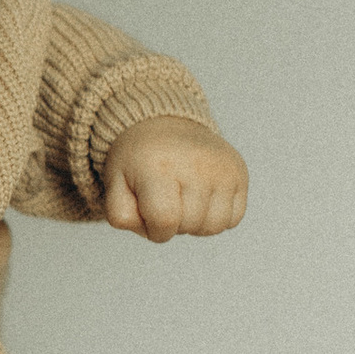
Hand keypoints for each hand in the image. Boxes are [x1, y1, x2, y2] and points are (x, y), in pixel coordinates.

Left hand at [103, 115, 247, 240]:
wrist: (162, 123)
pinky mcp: (239, 171)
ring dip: (196, 225)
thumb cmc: (137, 161)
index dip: (155, 230)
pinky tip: (202, 199)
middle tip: (166, 201)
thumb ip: (121, 216)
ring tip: (184, 202)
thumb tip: (154, 228)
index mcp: (159, 166)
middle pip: (190, 225)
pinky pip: (234, 217)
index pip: (165, 221)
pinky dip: (217, 217)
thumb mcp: (115, 184)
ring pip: (215, 226)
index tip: (150, 215)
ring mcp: (221, 167)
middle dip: (174, 226)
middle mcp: (195, 163)